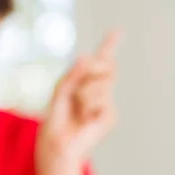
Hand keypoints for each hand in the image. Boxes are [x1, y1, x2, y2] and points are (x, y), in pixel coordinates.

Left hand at [36, 30, 122, 174]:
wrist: (57, 143)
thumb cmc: (56, 118)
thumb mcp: (60, 90)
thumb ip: (73, 73)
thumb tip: (86, 56)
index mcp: (86, 84)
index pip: (101, 63)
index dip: (109, 46)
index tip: (118, 31)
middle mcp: (99, 92)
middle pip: (104, 66)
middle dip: (90, 69)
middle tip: (75, 87)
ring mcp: (106, 103)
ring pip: (101, 82)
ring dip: (83, 91)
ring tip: (76, 108)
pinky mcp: (109, 115)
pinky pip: (100, 98)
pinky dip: (87, 105)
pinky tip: (84, 118)